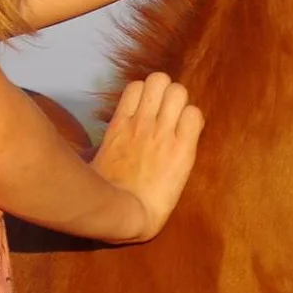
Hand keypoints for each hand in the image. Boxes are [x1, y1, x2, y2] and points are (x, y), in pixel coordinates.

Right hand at [88, 72, 203, 242]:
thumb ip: (106, 144)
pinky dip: (194, 122)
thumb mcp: (97, 160)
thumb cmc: (105, 194)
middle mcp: (141, 122)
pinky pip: (195, 115)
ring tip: (179, 126)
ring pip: (179, 91)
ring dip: (181, 105)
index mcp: (119, 124)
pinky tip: (188, 138)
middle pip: (160, 79)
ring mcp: (162, 133)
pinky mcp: (182, 149)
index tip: (150, 114)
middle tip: (168, 117)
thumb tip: (97, 149)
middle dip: (166, 94)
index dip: (147, 96)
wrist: (124, 213)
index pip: (137, 85)